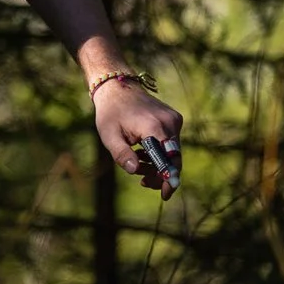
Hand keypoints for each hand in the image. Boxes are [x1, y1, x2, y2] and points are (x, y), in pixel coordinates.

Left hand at [94, 80, 184, 198]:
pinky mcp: (174, 119)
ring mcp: (174, 120)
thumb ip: (122, 154)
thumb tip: (134, 170)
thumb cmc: (111, 113)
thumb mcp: (109, 136)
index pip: (168, 159)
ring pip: (173, 152)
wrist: (118, 88)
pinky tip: (142, 153)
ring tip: (138, 164)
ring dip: (158, 164)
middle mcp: (169, 123)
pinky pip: (171, 143)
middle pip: (173, 158)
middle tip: (143, 182)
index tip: (165, 195)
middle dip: (160, 175)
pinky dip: (160, 152)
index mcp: (153, 127)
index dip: (168, 179)